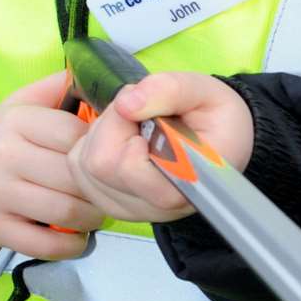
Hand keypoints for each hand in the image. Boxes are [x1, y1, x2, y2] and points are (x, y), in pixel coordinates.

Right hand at [0, 70, 103, 259]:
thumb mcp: (18, 104)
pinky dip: (71, 246)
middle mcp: (4, 155)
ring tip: (97, 212)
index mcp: (16, 121)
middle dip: (102, 187)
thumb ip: (56, 87)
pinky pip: (44, 244)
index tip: (109, 156)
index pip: (76, 135)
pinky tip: (78, 238)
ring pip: (66, 211)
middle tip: (110, 190)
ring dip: (93, 218)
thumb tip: (99, 73)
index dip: (101, 148)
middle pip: (75, 175)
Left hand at [66, 72, 254, 223]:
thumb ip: (170, 90)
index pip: (128, 165)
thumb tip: (126, 103)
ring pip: (82, 168)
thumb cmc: (218, 122)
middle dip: (110, 124)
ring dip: (99, 135)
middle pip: (99, 163)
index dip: (126, 128)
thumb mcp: (206, 92)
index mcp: (184, 183)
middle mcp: (154, 206)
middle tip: (139, 112)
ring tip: (132, 126)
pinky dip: (91, 147)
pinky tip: (119, 140)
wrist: (222, 145)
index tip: (149, 112)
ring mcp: (129, 210)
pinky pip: (78, 173)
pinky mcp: (111, 205)